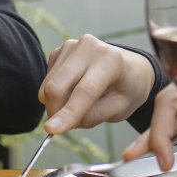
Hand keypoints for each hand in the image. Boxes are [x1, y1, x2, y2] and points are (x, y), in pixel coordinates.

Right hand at [39, 34, 155, 133]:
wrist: (130, 69)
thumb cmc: (127, 90)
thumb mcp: (119, 109)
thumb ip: (91, 116)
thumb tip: (59, 124)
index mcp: (111, 60)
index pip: (85, 90)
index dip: (68, 112)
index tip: (52, 130)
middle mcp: (89, 47)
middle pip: (57, 86)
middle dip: (55, 112)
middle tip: (63, 126)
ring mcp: (71, 46)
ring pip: (48, 85)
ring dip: (56, 104)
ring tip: (78, 104)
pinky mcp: (59, 51)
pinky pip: (46, 81)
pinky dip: (55, 94)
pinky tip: (72, 90)